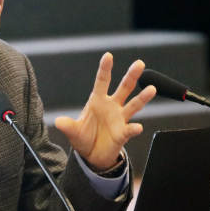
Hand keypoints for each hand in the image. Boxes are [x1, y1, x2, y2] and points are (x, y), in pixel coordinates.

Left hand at [55, 53, 156, 170]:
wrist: (92, 155)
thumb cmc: (83, 137)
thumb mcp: (73, 131)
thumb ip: (67, 126)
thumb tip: (58, 121)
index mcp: (97, 101)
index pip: (102, 81)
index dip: (105, 69)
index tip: (108, 56)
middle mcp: (111, 106)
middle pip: (124, 88)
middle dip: (131, 75)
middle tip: (139, 63)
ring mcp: (119, 119)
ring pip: (134, 105)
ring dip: (142, 97)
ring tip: (151, 89)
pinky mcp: (123, 133)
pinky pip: (130, 129)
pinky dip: (133, 128)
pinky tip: (137, 127)